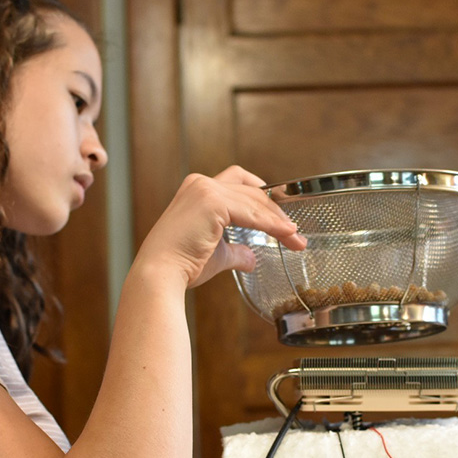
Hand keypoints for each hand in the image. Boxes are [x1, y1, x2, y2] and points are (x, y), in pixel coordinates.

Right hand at [136, 165, 306, 287]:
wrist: (161, 274)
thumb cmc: (181, 266)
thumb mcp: (215, 254)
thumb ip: (235, 251)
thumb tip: (251, 258)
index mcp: (197, 190)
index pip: (239, 187)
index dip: (263, 200)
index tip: (281, 218)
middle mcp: (200, 184)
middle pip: (251, 190)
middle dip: (276, 211)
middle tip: (294, 232)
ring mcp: (205, 190)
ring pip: (254, 201)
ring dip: (278, 220)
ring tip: (295, 238)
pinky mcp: (212, 202)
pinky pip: (252, 213)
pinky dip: (272, 225)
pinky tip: (286, 234)